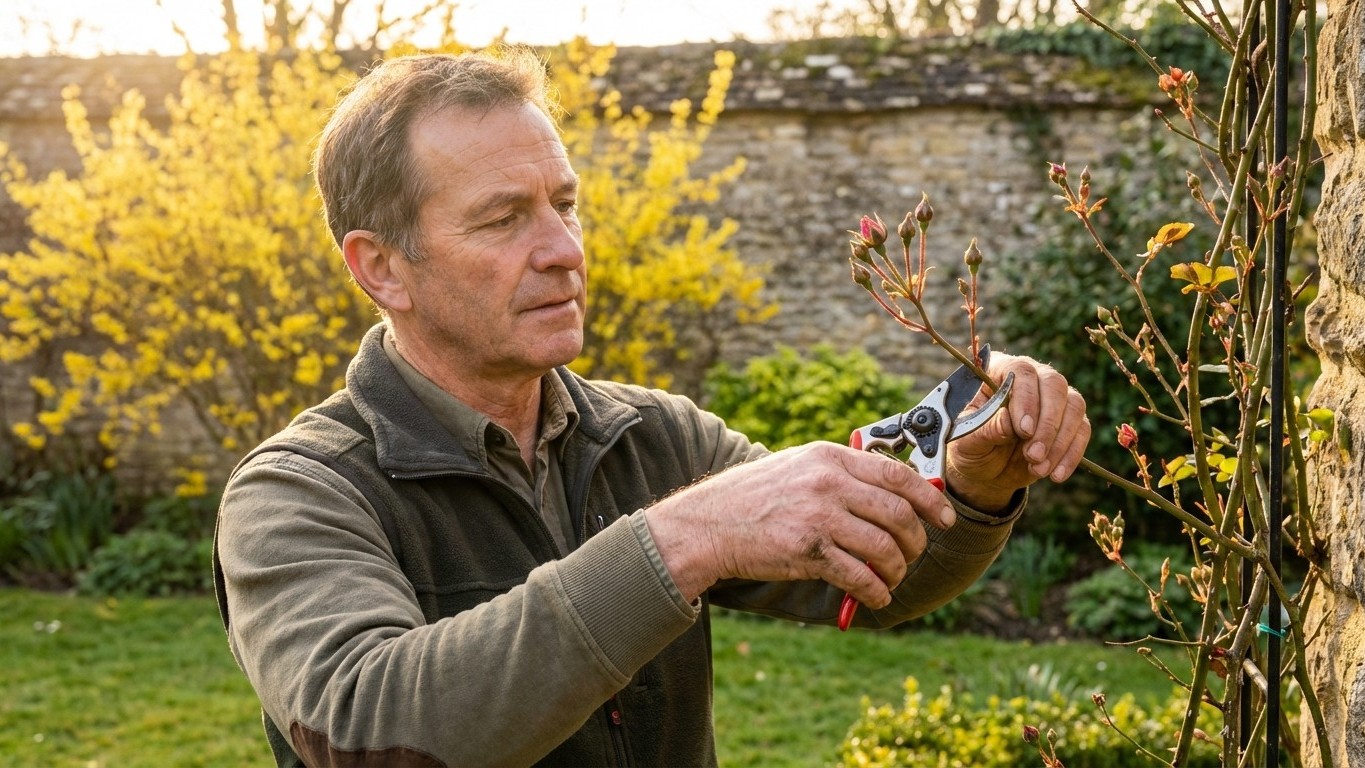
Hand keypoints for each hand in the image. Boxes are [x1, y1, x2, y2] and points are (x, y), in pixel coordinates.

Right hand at [643, 442, 954, 606]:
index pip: (897, 475)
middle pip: (899, 514)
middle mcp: (828, 483)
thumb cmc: (754, 498)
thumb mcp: (799, 468)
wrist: (708, 524)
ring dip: (897, 570)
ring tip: (892, 578)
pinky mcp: (808, 552)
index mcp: (830, 458)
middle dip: (916, 541)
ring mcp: (818, 517)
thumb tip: (892, 494)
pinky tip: (877, 595)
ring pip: (885, 547)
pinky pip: (860, 576)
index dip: (929, 499)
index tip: (943, 518)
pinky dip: (876, 591)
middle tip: (913, 555)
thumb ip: (842, 475)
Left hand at [945, 354, 1090, 511]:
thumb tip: (1007, 420)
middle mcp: (1032, 378)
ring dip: (1059, 441)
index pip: (1021, 372)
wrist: (987, 469)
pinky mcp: (1070, 421)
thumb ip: (984, 430)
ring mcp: (1054, 398)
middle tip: (1033, 455)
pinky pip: (1082, 430)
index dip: (1026, 399)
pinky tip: (1056, 475)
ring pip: (1073, 406)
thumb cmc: (971, 447)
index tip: (1023, 431)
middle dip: (1047, 424)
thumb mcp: (967, 442)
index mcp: (999, 371)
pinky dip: (1072, 454)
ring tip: (1038, 468)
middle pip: (1053, 384)